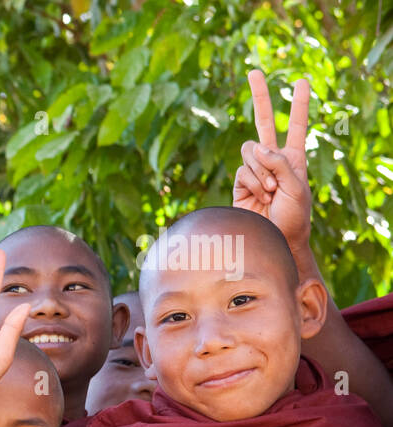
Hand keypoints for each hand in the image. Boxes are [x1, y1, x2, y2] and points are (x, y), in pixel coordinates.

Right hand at [232, 70, 310, 248]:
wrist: (275, 240)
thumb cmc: (294, 216)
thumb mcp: (296, 187)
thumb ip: (280, 163)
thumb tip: (257, 146)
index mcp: (294, 158)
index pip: (297, 125)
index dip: (299, 104)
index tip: (302, 81)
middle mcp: (273, 160)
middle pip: (264, 122)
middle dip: (260, 96)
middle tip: (254, 71)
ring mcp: (254, 171)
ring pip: (250, 151)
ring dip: (262, 170)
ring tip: (271, 191)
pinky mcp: (239, 184)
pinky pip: (242, 170)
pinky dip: (252, 182)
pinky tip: (260, 196)